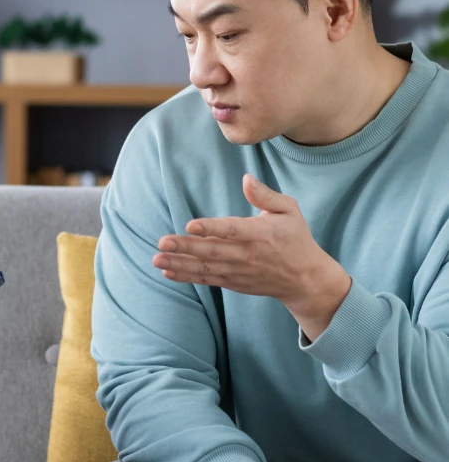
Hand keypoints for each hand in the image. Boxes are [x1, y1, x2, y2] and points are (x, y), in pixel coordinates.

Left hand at [152, 174, 351, 337]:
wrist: (304, 279)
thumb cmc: (295, 239)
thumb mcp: (289, 210)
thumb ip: (266, 195)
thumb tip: (246, 179)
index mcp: (259, 233)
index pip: (231, 230)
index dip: (210, 228)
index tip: (190, 225)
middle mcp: (246, 255)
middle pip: (211, 251)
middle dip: (184, 248)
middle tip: (162, 243)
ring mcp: (238, 271)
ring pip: (205, 268)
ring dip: (179, 264)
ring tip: (157, 260)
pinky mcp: (233, 282)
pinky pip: (207, 280)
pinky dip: (187, 277)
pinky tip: (168, 272)